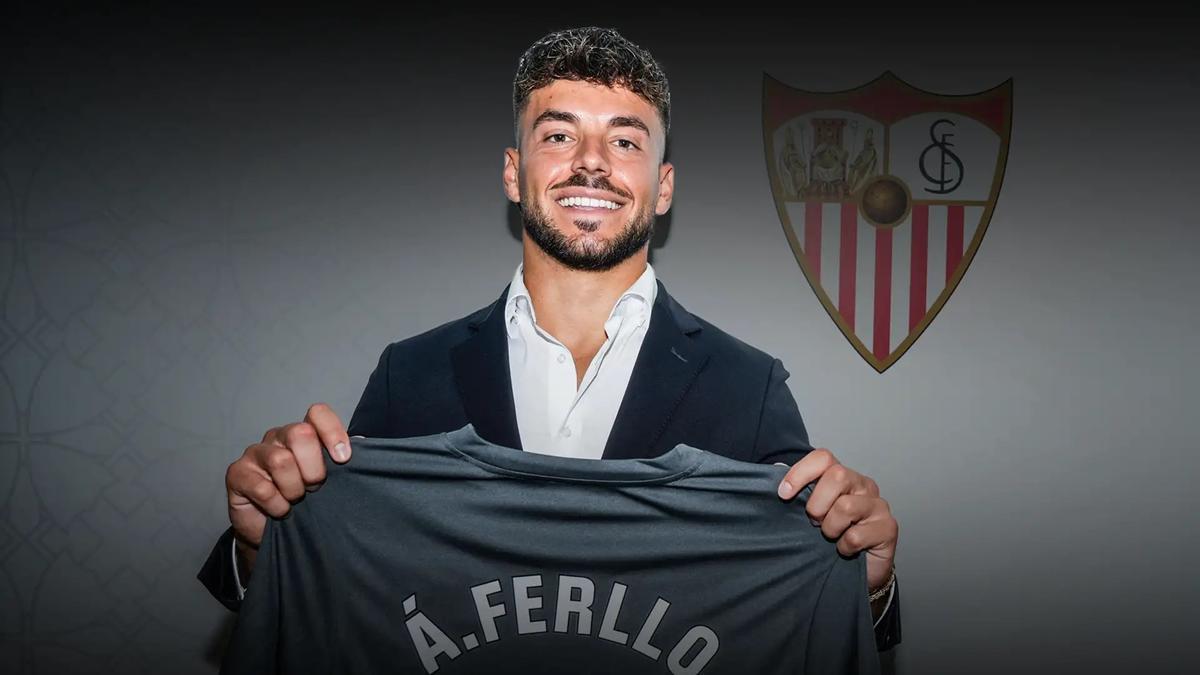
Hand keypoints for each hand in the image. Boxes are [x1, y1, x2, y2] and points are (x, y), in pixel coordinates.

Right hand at [225, 403, 351, 572]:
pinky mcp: (237, 473)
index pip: (317, 413)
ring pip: (281, 461)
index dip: (332, 432)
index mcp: (303, 433)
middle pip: (300, 434)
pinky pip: (262, 486)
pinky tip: (280, 511)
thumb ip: (340, 462)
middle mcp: (278, 437)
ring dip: (294, 489)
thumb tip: (366, 448)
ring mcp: (256, 453)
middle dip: (314, 467)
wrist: (270, 530)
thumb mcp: (328, 481)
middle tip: (316, 487)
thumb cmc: (304, 501)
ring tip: (296, 500)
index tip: (343, 458)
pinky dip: (276, 504)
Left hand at [777, 448, 897, 592]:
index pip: (823, 458)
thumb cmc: (834, 536)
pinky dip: (843, 547)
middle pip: (837, 475)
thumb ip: (797, 490)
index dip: (800, 473)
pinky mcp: (888, 528)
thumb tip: (776, 469)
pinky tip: (845, 549)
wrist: (860, 570)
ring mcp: (878, 505)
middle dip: (817, 503)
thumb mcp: (812, 511)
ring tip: (832, 536)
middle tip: (814, 522)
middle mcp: (863, 485)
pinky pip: (856, 536)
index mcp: (843, 476)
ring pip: (845, 506)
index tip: (783, 494)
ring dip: (830, 528)